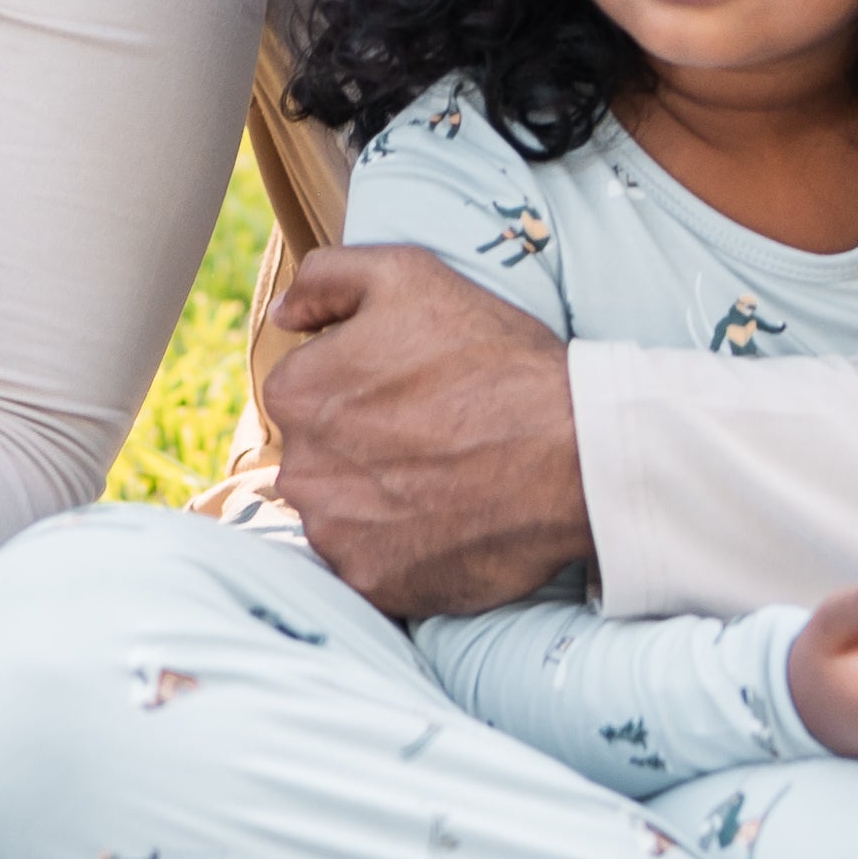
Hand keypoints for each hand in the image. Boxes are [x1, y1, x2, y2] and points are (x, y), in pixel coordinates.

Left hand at [265, 246, 592, 619]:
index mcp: (297, 393)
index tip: (411, 390)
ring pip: (340, 513)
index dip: (362, 385)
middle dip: (363, 446)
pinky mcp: (374, 583)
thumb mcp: (408, 275)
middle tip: (434, 437)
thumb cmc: (494, 359)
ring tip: (444, 481)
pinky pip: (372, 565)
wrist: (574, 454)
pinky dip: (402, 549)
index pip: (307, 390)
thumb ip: (325, 280)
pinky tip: (447, 522)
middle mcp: (300, 469)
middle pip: (319, 455)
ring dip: (378, 501)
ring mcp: (335, 533)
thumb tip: (283, 314)